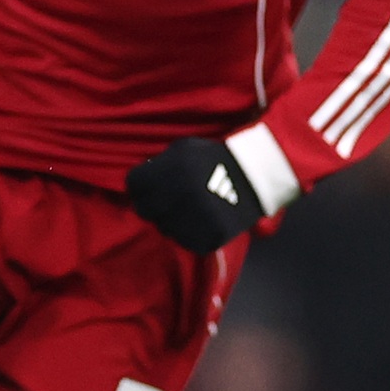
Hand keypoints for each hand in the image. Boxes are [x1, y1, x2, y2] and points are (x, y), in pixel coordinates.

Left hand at [124, 136, 266, 253]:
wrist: (254, 176)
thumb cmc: (213, 158)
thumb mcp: (183, 149)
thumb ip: (159, 164)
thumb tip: (142, 179)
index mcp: (168, 171)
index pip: (134, 185)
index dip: (140, 187)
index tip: (149, 188)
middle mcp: (176, 197)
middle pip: (144, 210)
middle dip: (152, 206)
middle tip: (167, 202)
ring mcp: (192, 219)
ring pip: (164, 228)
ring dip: (172, 221)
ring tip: (188, 211)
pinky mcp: (208, 237)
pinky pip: (186, 241)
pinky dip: (190, 234)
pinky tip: (200, 222)